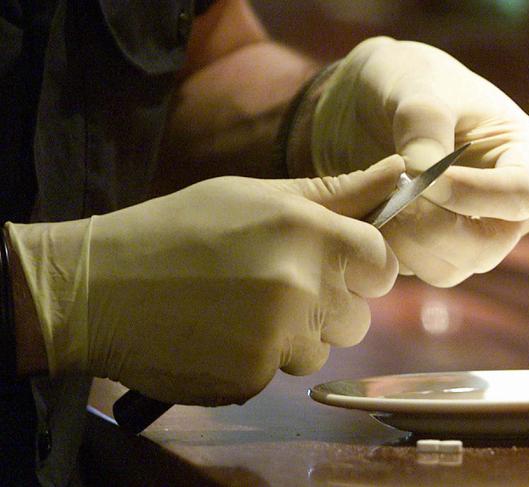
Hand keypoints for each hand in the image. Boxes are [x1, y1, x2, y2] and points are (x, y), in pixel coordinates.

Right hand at [7, 155, 402, 404]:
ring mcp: (277, 337)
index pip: (381, 262)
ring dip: (293, 336)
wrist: (101, 286)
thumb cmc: (180, 228)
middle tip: (276, 287)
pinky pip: (279, 373)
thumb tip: (398, 171)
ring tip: (242, 311)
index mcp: (306, 231)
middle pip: (357, 315)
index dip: (366, 267)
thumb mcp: (255, 195)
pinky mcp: (252, 377)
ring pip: (320, 349)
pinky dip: (257, 360)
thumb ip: (333, 192)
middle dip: (328, 306)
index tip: (343, 267)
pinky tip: (220, 336)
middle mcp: (301, 285)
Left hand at [312, 37, 528, 285]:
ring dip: (406, 243)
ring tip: (377, 201)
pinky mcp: (434, 250)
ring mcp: (472, 234)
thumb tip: (422, 174)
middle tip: (393, 196)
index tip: (425, 181)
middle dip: (433, 226)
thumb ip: (423, 125)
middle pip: (486, 245)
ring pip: (449, 267)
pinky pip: (415, 269)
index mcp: (527, 156)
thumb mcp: (416, 85)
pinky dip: (388, 250)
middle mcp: (506, 207)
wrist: (367, 105)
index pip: (520, 195)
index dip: (472, 195)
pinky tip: (368, 215)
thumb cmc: (406, 82)